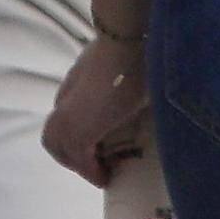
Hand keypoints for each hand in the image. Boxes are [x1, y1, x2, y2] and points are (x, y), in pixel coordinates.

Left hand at [41, 35, 146, 186]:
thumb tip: (162, 76)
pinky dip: (89, 171)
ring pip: (61, 147)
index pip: (69, 110)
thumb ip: (132, 71)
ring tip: (103, 172)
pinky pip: (78, 159)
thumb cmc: (137, 45)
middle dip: (75, 151)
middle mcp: (66, 95)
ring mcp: (67, 115)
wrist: (129, 40)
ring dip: (79, 162)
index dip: (84, 128)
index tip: (102, 141)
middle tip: (101, 164)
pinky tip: (105, 178)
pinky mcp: (77, 132)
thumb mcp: (132, 61)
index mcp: (78, 78)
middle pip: (57, 132)